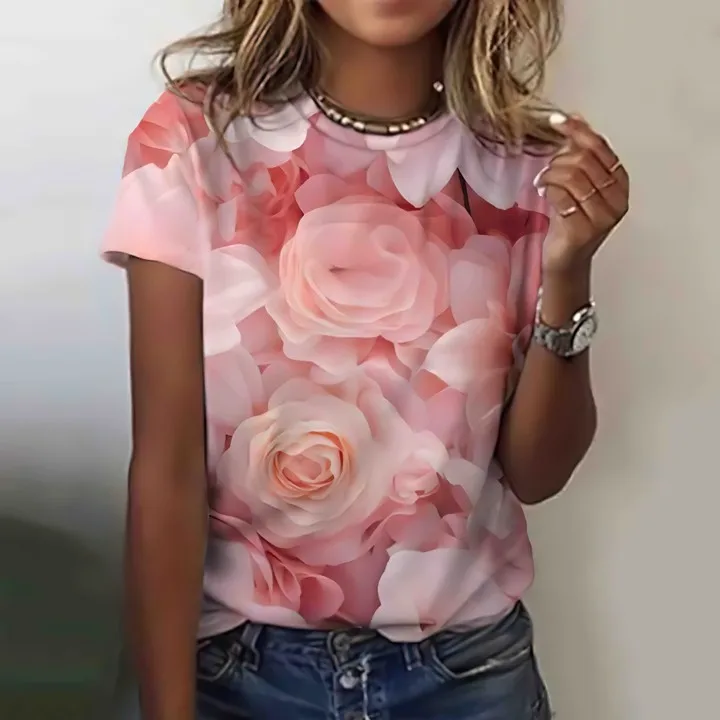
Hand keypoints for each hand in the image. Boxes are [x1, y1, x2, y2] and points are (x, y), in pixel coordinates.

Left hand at [534, 113, 629, 276]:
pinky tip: (543, 193)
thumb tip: (575, 118)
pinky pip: (561, 197)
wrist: (566, 259)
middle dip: (559, 160)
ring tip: (543, 182)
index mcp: (620, 183)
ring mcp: (602, 217)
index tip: (556, 121)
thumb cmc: (571, 221)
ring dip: (550, 174)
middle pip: (585, 160)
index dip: (577, 131)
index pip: (600, 147)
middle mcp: (617, 199)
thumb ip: (580, 153)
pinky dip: (548, 190)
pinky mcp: (583, 230)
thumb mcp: (578, 184)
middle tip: (547, 171)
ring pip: (572, 176)